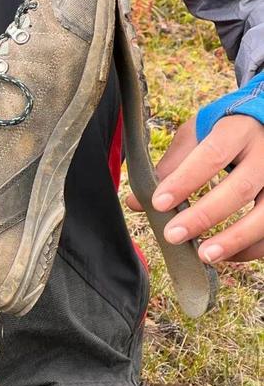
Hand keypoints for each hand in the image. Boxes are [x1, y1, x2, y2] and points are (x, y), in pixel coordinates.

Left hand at [127, 115, 263, 261]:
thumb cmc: (223, 132)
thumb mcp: (197, 136)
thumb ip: (170, 167)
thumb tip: (135, 203)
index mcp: (238, 130)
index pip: (212, 155)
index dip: (185, 181)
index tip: (159, 203)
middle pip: (241, 188)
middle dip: (205, 215)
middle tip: (173, 236)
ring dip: (235, 239)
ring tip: (204, 255)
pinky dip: (249, 247)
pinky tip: (223, 255)